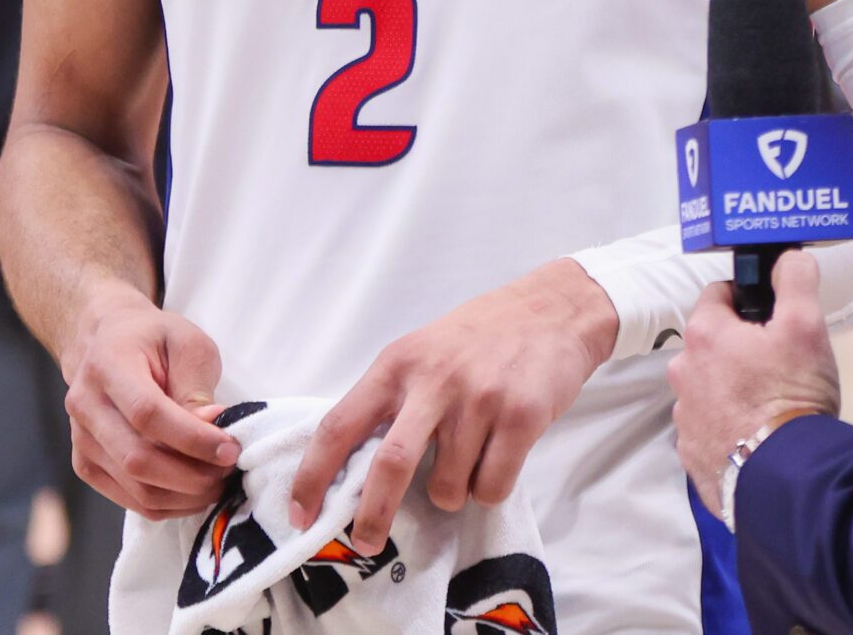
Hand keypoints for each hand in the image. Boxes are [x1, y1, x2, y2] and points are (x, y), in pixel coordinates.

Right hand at [60, 282, 241, 518]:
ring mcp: (81, 440)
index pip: (147, 414)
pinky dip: (169, 504)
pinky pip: (131, 501)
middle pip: (138, 459)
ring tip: (217, 480)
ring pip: (136, 488)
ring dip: (185, 495)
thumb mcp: (186, 343)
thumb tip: (209, 429)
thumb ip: (195, 388)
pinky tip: (194, 490)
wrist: (107, 342)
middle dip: (193, 474)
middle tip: (229, 468)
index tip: (230, 448)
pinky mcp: (86, 465)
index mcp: (108, 365)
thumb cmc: (153, 340)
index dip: (192, 438)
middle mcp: (85, 405)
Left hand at [287, 258, 617, 551]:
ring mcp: (478, 399)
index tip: (299, 514)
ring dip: (452, 493)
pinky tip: (499, 456)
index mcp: (397, 364)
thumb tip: (353, 469)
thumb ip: (391, 400)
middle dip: (372, 515)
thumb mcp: (423, 353)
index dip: (313, 475)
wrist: (553, 309)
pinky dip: (490, 488)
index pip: (339, 424)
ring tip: (469, 458)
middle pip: (389, 465)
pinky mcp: (521, 416)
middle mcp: (434, 380)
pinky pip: (491, 486)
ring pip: (447, 487)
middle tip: (368, 543)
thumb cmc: (479, 337)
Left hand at [668, 250, 840, 517]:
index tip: (772, 317)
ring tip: (771, 404)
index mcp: (704, 334)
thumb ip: (795, 280)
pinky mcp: (692, 453)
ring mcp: (684, 416)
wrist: (785, 477)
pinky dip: (729, 426)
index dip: (748, 300)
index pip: (718, 294)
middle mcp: (683, 372)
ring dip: (732, 387)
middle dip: (741, 347)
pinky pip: (709, 427)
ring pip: (709, 386)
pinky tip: (758, 436)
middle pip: (713, 342)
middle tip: (780, 363)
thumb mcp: (806, 326)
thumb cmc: (792, 395)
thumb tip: (788, 258)